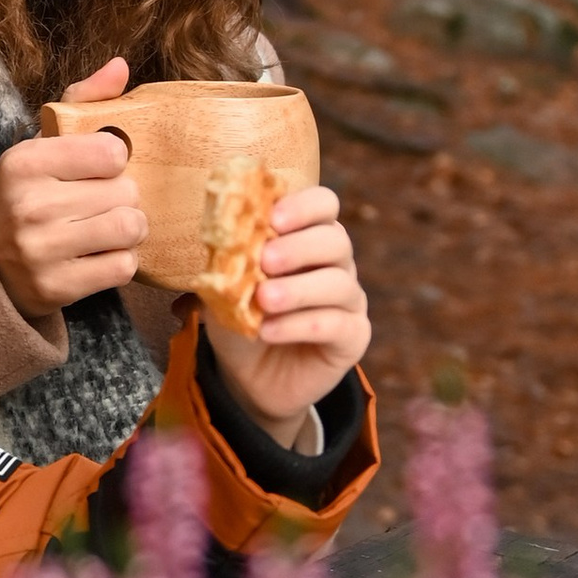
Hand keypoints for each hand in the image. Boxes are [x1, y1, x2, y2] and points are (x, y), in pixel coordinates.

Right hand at [0, 58, 146, 318]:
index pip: (111, 151)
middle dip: (122, 196)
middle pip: (126, 192)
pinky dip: (120, 261)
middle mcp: (28, 206)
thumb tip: (120, 66)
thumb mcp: (41, 145)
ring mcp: (40, 251)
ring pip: (130, 228)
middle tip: (101, 201)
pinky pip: (123, 267)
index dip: (115, 159)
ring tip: (108, 226)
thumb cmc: (24, 193)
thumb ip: (82, 102)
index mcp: (23, 161)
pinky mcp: (56, 288)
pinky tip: (99, 254)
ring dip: (128, 228)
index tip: (100, 167)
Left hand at [200, 186, 371, 437]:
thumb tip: (226, 231)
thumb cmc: (240, 316)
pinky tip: (269, 331)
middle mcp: (336, 263)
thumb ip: (229, 257)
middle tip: (266, 261)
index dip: (304, 206)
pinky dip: (300, 325)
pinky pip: (337, 324)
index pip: (323, 204)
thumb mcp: (225, 283)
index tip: (273, 219)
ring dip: (298, 289)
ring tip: (264, 300)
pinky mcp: (353, 336)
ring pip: (339, 283)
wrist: (247, 373)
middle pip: (335, 240)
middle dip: (299, 247)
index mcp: (308, 236)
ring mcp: (348, 299)